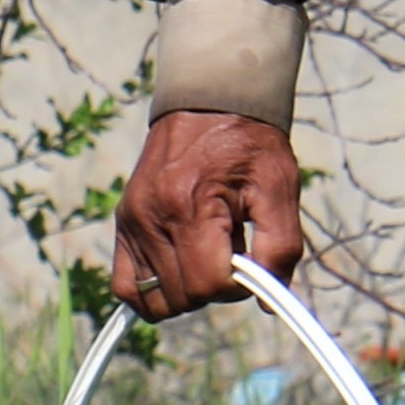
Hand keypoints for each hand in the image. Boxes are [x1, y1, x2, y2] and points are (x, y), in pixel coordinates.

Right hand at [114, 110, 304, 317]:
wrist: (209, 103)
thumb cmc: (250, 145)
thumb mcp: (279, 189)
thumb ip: (280, 248)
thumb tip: (267, 301)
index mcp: (190, 206)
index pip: (208, 285)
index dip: (237, 285)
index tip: (249, 260)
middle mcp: (151, 218)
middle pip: (183, 297)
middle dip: (214, 288)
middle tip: (231, 254)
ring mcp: (132, 223)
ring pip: (155, 300)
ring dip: (187, 292)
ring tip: (206, 256)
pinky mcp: (124, 224)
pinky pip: (126, 287)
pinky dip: (152, 292)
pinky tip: (179, 271)